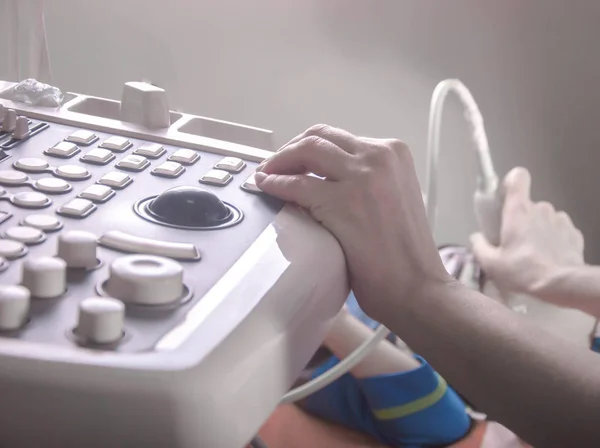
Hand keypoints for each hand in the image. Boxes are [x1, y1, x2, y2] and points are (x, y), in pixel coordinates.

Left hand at [254, 125, 450, 318]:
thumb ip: (369, 179)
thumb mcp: (394, 196)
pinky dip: (276, 182)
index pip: (340, 138)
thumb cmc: (405, 253)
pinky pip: (296, 184)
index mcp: (394, 153)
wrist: (417, 286)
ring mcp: (361, 176)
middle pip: (320, 136)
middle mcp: (379, 156)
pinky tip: (267, 186)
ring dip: (280, 160)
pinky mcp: (341, 201)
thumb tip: (329, 176)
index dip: (310, 147)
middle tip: (275, 165)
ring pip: (306, 151)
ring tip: (267, 173)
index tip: (295, 159)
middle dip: (291, 149)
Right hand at [470, 167, 584, 295]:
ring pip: (544, 217)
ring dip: (538, 229)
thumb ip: (479, 246)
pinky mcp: (574, 232)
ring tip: (534, 252)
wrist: (563, 285)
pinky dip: (553, 239)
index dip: (511, 183)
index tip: (505, 198)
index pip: (518, 177)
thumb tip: (476, 237)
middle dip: (520, 219)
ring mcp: (560, 219)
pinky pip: (559, 229)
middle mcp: (540, 208)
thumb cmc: (524, 271)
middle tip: (514, 242)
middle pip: (527, 205)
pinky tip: (550, 256)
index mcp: (518, 210)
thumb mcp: (492, 264)